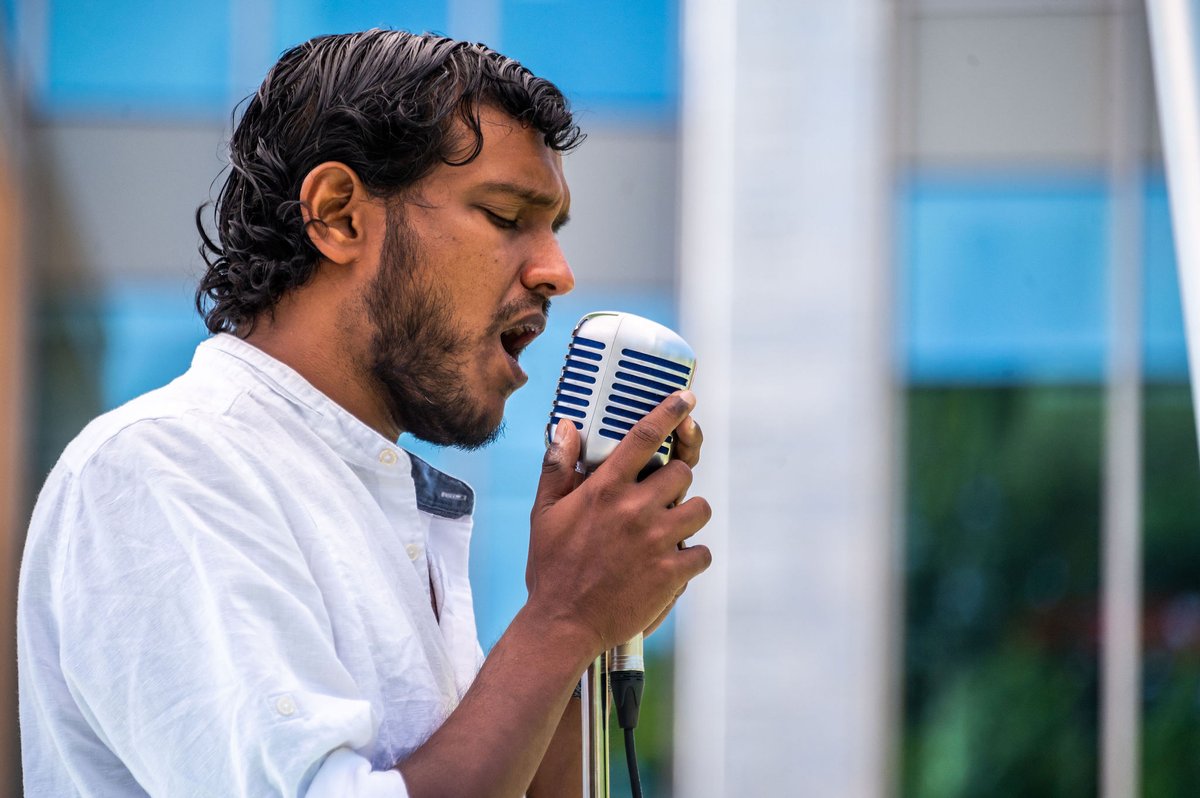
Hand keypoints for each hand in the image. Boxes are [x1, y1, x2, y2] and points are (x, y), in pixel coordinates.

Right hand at [527, 391, 712, 655]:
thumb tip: (566, 427)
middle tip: (659, 499)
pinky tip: (671, 565)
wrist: (563, 624)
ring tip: (668, 530)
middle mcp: (634, 508)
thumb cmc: (551, 568)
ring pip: (699, 509)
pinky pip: (701, 553)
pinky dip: (691, 558)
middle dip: (675, 482)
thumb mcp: (544, 513)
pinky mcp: (672, 572)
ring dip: (688, 517)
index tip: (687, 398)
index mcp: (604, 489)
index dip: (670, 412)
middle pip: (682, 472)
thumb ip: (557, 467)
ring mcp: (656, 540)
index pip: (644, 436)